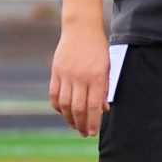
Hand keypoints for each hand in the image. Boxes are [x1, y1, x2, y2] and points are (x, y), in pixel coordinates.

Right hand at [49, 22, 109, 136]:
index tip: (93, 133)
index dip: (93, 122)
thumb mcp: (106, 67)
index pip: (94, 106)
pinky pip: (54, 94)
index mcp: (96, 76)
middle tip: (84, 133)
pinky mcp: (56, 71)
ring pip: (64, 104)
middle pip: (78, 108)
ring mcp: (66, 74)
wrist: (81, 28)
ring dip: (69, 118)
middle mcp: (80, 77)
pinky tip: (63, 112)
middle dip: (81, 124)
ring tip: (74, 125)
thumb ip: (104, 88)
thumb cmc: (98, 48)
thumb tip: (103, 109)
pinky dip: (57, 106)